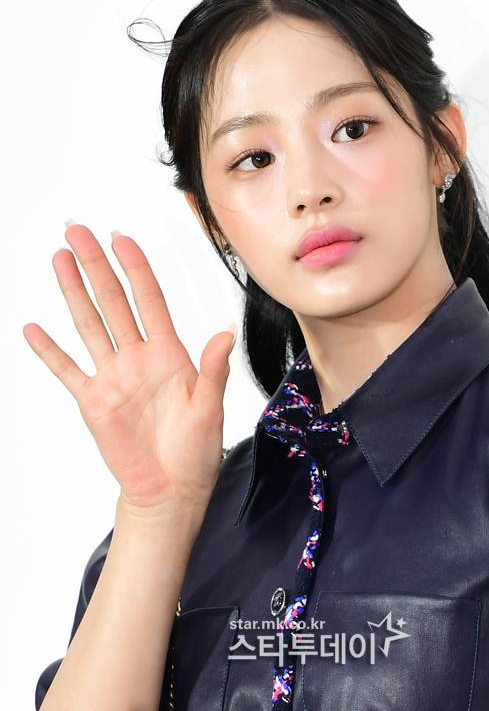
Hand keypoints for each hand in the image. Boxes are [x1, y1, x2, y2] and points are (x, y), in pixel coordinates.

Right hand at [23, 223, 235, 514]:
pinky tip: (33, 328)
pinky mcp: (93, 401)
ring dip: (73, 292)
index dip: (136, 268)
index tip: (121, 238)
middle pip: (113, 301)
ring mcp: (113, 376)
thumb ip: (213, 370)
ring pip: (89, 324)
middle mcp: (138, 357)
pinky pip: (67, 370)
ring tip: (59, 258)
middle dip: (96, 265)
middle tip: (76, 230)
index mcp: (169, 353)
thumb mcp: (210, 408)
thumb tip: (224, 334)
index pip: (149, 299)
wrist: (171, 489)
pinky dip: (50, 351)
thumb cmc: (196, 450)